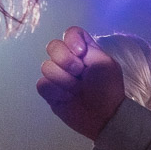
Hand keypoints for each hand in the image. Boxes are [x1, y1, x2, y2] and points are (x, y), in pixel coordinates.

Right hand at [37, 26, 126, 140]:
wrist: (103, 116)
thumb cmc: (107, 88)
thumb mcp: (106, 64)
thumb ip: (90, 49)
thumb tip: (72, 46)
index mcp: (83, 50)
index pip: (70, 33)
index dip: (72, 41)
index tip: (81, 53)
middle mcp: (67, 59)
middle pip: (53, 46)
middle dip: (66, 61)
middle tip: (80, 74)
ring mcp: (56, 75)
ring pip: (46, 66)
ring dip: (65, 80)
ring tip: (77, 90)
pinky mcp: (49, 91)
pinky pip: (43, 84)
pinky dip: (57, 92)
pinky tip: (68, 98)